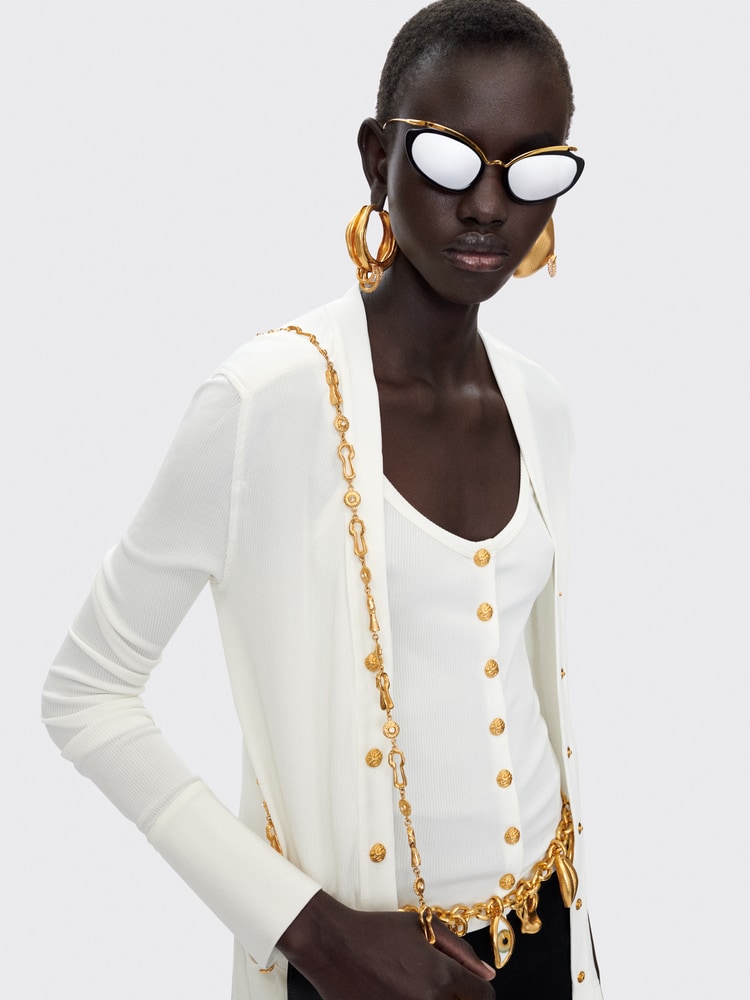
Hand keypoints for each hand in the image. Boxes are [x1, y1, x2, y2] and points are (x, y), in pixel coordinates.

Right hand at [278, 890, 495, 999]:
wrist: (333, 945)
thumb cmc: (377, 932)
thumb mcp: (422, 928)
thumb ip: (461, 951)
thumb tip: (487, 975)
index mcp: (442, 978)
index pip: (484, 997)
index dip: (478, 989)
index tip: (466, 984)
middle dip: (459, 999)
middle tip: (439, 985)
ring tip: (415, 988)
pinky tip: (398, 994)